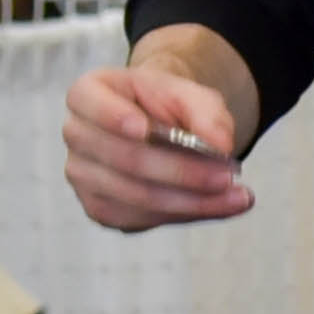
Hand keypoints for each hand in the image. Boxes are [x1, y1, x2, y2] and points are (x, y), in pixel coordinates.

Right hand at [66, 54, 255, 229]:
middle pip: (125, 158)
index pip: (88, 102)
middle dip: (180, 171)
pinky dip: (184, 214)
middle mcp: (77, 135)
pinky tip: (218, 206)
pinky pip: (141, 218)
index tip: (144, 128)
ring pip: (137, 195)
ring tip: (236, 196)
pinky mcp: (100, 208)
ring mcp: (82, 176)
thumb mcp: (190, 94)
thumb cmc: (167, 104)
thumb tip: (221, 144)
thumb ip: (206, 112)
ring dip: (191, 200)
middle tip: (227, 175)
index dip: (113, 117)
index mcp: (87, 94)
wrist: (160, 124)